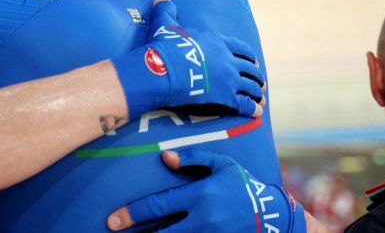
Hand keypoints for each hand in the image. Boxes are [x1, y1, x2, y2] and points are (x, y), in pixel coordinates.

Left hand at [107, 148, 305, 232]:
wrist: (272, 217)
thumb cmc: (242, 186)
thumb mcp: (222, 165)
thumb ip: (193, 158)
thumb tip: (164, 158)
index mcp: (201, 195)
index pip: (159, 206)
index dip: (133, 213)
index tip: (113, 218)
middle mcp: (203, 219)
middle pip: (160, 232)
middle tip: (113, 229)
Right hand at [112, 0, 263, 118]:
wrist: (163, 70)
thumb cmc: (165, 47)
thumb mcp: (165, 25)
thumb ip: (166, 10)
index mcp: (217, 42)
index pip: (240, 48)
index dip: (249, 56)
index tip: (254, 61)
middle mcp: (228, 60)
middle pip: (249, 68)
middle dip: (256, 76)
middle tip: (260, 81)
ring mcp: (229, 79)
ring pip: (250, 86)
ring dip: (257, 93)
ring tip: (260, 99)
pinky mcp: (226, 97)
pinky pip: (245, 104)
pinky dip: (252, 108)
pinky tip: (257, 112)